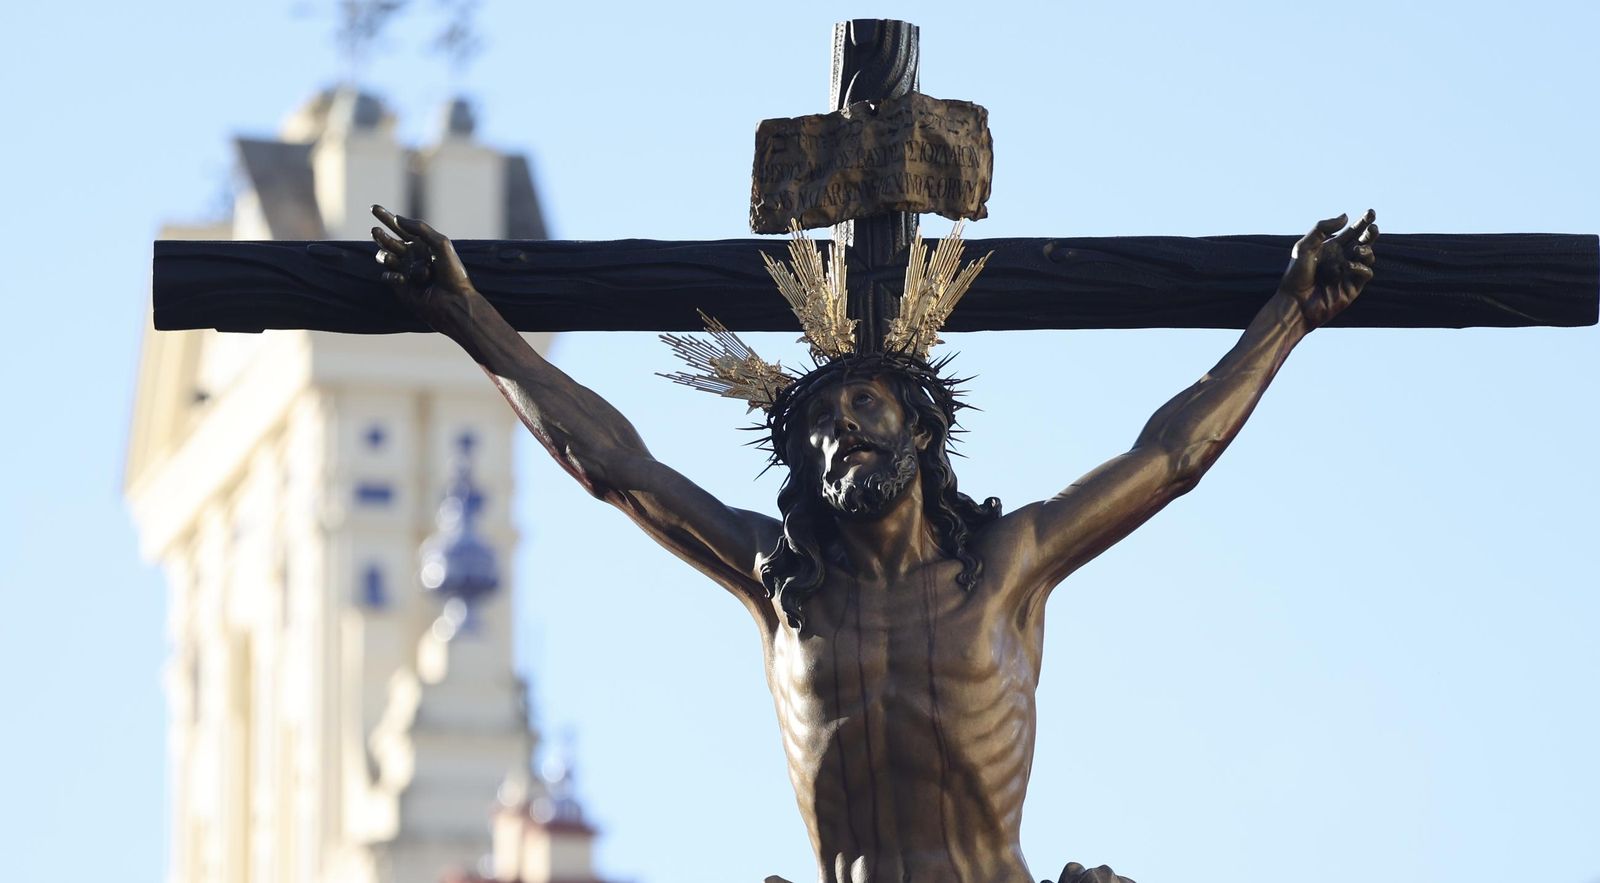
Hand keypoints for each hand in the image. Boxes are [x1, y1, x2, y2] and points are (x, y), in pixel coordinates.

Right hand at [371, 204, 474, 323]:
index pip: (400, 227)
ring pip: (384, 257)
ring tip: (392, 256)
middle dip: (380, 235)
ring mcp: (404, 270)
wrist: (453, 301)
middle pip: (387, 240)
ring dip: (386, 254)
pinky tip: (404, 279)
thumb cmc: (452, 273)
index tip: (373, 207)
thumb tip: (398, 218)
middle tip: (375, 230)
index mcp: (421, 244)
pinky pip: (388, 275)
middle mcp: (411, 256)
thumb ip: (420, 229)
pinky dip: (393, 275)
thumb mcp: (440, 244)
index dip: (386, 217)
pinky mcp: (399, 286)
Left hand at [1279, 209, 1378, 328]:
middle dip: (1370, 233)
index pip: (1351, 231)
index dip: (1363, 221)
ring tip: (1358, 249)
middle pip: (1363, 241)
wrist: (1295, 303)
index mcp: (1330, 248)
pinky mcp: (1352, 287)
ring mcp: (1348, 273)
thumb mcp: (1304, 247)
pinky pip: (1366, 273)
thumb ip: (1322, 228)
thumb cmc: (1296, 275)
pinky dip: (1361, 267)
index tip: (1371, 213)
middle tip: (1372, 228)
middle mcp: (1341, 258)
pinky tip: (1349, 267)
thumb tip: (1346, 216)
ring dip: (1367, 249)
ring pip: (1368, 256)